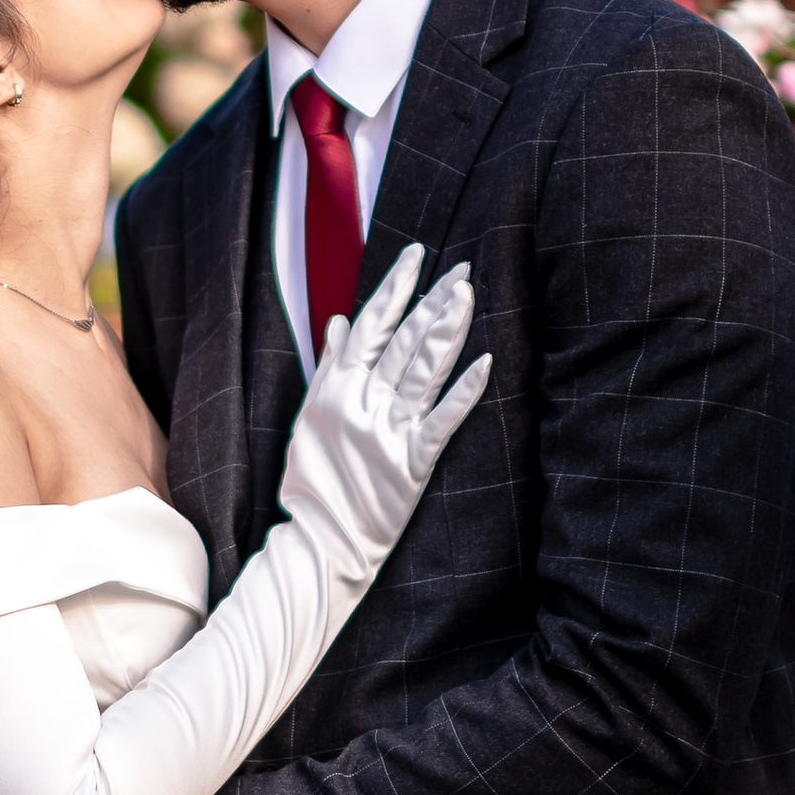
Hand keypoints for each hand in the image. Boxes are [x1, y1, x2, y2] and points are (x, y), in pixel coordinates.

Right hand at [279, 250, 490, 575]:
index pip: (370, 324)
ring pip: (422, 370)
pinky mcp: (412, 463)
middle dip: (432, 300)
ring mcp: (388, 431)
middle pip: (403, 341)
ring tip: (467, 296)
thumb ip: (329, 366)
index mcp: (336, 387)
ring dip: (447, 330)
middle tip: (462, 268)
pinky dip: (463, 392)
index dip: (394, 288)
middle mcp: (362, 402)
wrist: (319, 538)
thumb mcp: (309, 416)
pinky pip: (442, 421)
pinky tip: (485, 363)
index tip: (416, 255)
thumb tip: (338, 321)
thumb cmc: (314, 479)